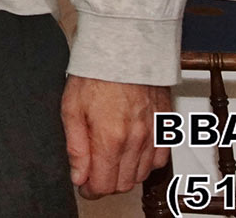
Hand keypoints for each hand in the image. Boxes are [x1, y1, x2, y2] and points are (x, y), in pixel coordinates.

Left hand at [60, 75, 169, 198]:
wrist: (123, 46)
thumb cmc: (95, 72)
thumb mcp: (71, 108)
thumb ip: (75, 147)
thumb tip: (79, 176)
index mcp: (110, 138)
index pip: (103, 184)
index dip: (90, 190)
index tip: (83, 184)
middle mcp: (135, 140)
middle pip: (123, 184)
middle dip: (106, 183)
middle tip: (93, 171)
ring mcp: (153, 133)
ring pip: (141, 174)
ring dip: (124, 174)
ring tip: (109, 158)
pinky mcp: (164, 125)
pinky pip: (160, 159)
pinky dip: (146, 163)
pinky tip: (132, 151)